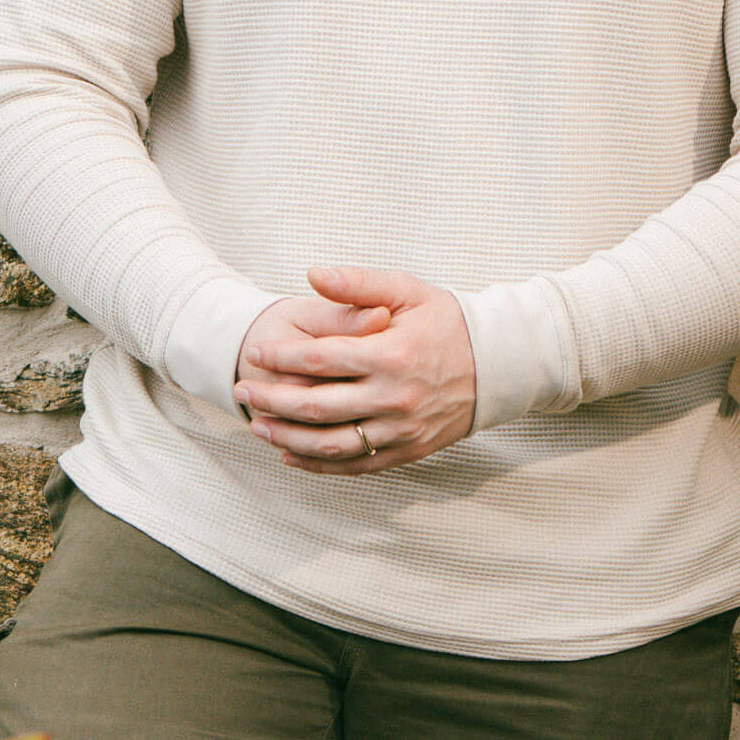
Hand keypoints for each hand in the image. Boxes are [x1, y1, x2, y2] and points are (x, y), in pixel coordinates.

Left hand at [232, 265, 476, 474]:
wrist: (496, 365)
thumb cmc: (448, 321)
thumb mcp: (408, 290)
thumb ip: (359, 283)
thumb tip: (312, 274)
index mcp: (391, 354)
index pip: (320, 359)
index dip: (282, 358)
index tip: (255, 354)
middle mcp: (393, 397)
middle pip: (316, 406)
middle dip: (271, 400)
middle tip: (243, 391)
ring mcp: (400, 430)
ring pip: (330, 444)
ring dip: (287, 438)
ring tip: (257, 427)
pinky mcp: (406, 451)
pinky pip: (354, 465)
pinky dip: (318, 465)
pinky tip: (291, 455)